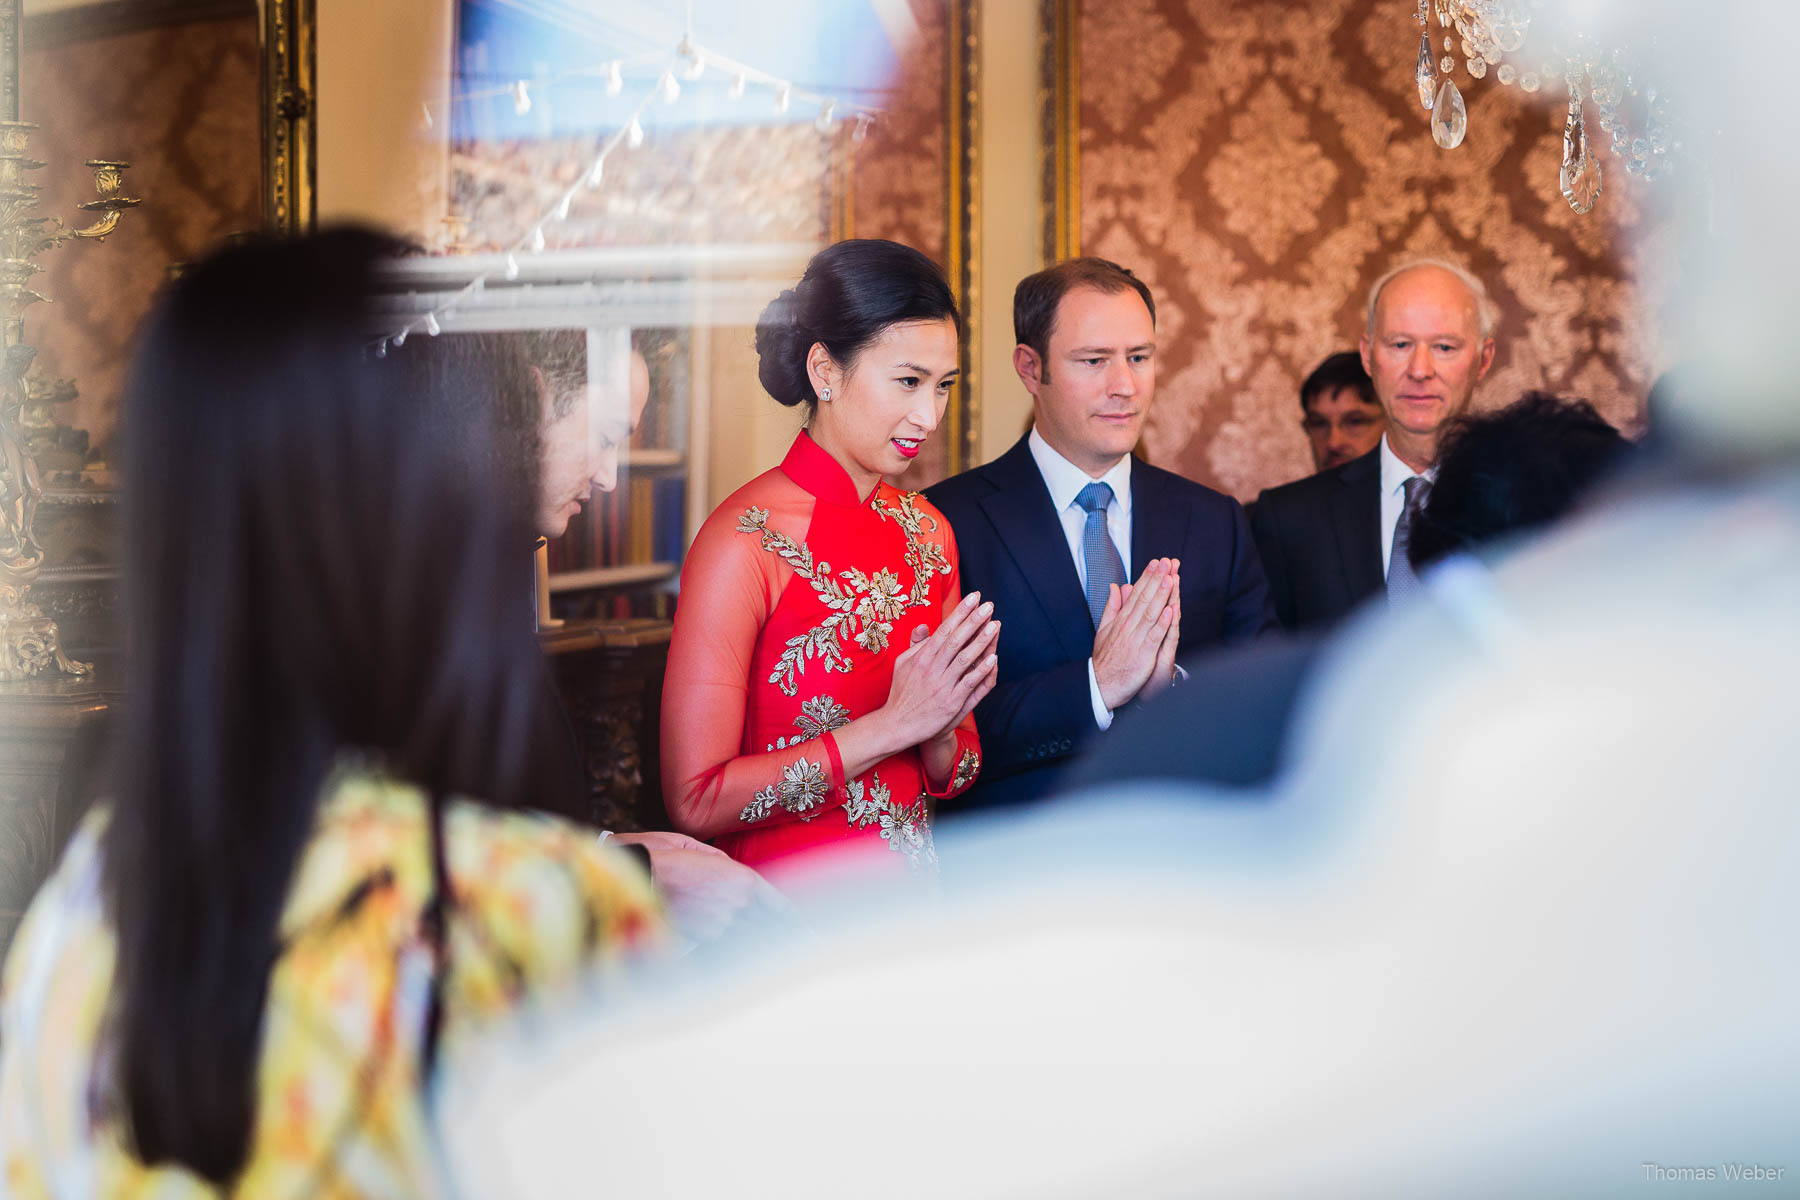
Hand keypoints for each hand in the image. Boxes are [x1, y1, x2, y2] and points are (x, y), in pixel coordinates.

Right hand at [610, 830, 787, 941]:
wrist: (634, 876)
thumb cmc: (661, 855)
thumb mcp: (697, 848)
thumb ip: (721, 863)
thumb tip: (730, 872)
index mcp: (740, 878)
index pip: (775, 902)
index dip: (791, 916)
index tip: (803, 926)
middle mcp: (735, 903)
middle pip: (767, 924)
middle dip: (784, 935)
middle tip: (803, 944)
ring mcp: (718, 923)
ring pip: (747, 937)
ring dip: (761, 943)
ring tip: (777, 953)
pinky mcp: (699, 938)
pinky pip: (723, 943)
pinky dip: (733, 947)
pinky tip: (742, 954)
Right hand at [881, 590, 999, 750]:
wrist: (898, 724)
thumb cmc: (901, 692)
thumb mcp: (902, 664)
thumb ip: (916, 645)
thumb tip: (923, 626)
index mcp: (921, 657)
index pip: (944, 629)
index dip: (960, 612)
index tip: (973, 598)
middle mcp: (932, 668)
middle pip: (956, 639)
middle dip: (973, 620)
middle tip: (988, 605)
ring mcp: (943, 685)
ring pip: (965, 659)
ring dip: (981, 641)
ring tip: (995, 625)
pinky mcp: (951, 702)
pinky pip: (970, 683)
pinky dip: (982, 670)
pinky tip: (994, 658)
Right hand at [1092, 558, 1177, 709]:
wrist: (1101, 684)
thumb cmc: (1105, 659)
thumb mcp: (1104, 628)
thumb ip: (1112, 607)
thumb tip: (1116, 587)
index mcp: (1121, 619)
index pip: (1136, 594)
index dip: (1147, 577)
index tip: (1157, 563)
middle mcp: (1129, 626)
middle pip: (1144, 598)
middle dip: (1156, 579)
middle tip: (1167, 562)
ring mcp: (1136, 639)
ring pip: (1151, 613)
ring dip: (1161, 595)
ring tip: (1170, 578)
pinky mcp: (1144, 654)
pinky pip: (1154, 636)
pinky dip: (1162, 623)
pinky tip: (1170, 610)